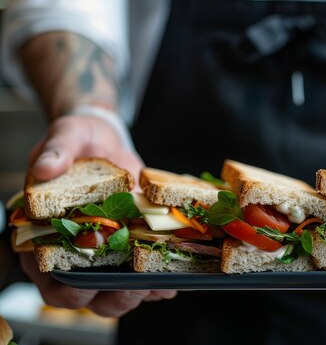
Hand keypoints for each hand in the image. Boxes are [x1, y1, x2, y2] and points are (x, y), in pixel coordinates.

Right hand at [23, 113, 175, 316]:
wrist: (104, 140)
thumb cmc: (78, 141)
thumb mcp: (67, 136)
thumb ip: (56, 151)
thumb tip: (45, 168)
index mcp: (42, 234)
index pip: (49, 276)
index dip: (68, 287)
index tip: (92, 281)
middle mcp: (73, 250)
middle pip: (87, 293)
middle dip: (113, 295)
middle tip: (137, 285)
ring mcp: (104, 251)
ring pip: (117, 289)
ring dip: (140, 291)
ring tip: (161, 283)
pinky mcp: (130, 245)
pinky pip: (143, 271)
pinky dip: (159, 276)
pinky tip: (176, 270)